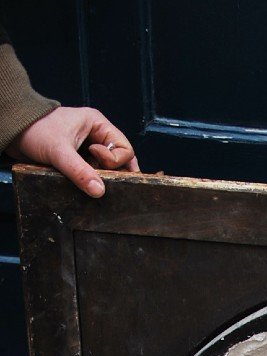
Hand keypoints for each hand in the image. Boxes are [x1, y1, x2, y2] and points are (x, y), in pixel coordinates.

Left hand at [7, 106, 139, 197]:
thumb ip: (79, 171)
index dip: (116, 160)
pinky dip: (91, 180)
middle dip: (112, 172)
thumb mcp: (59, 152)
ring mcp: (87, 148)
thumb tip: (100, 191)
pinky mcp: (78, 159)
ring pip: (107, 168)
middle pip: (119, 159)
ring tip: (89, 181)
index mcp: (97, 124)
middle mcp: (96, 135)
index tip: (96, 160)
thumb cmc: (34, 131)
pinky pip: (93, 173)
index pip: (125, 148)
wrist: (13, 132)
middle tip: (101, 181)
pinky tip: (84, 184)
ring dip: (101, 178)